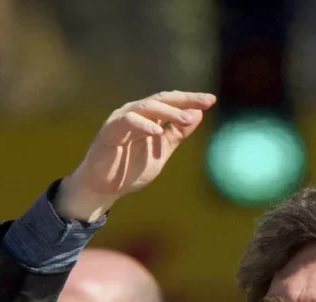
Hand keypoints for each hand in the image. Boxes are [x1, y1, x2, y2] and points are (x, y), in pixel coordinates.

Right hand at [58, 91, 216, 220]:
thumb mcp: (162, 150)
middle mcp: (135, 112)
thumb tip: (197, 114)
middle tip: (205, 102)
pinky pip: (127, 121)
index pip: (172, 102)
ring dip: (168, 112)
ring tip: (186, 119)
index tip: (211, 100)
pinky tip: (157, 131)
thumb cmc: (130, 168)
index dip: (191, 100)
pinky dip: (143, 125)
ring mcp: (121, 119)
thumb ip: (177, 134)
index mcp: (149, 117)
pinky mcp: (109, 130)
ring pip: (147, 106)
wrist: (104, 187)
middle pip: (162, 99)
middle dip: (185, 100)